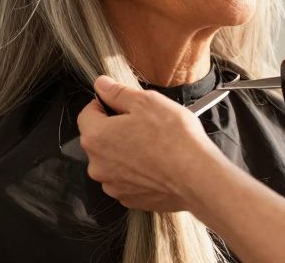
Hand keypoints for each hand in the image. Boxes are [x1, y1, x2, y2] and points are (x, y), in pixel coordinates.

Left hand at [77, 75, 221, 212]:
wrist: (197, 178)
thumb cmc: (173, 137)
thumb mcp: (145, 101)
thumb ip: (117, 93)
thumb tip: (101, 85)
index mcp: (95, 137)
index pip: (87, 114)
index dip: (104, 105)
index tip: (121, 105)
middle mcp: (97, 165)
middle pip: (99, 139)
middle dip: (115, 129)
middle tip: (143, 124)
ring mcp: (113, 185)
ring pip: (112, 161)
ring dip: (125, 152)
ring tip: (153, 146)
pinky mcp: (129, 200)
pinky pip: (126, 180)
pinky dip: (137, 172)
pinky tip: (156, 165)